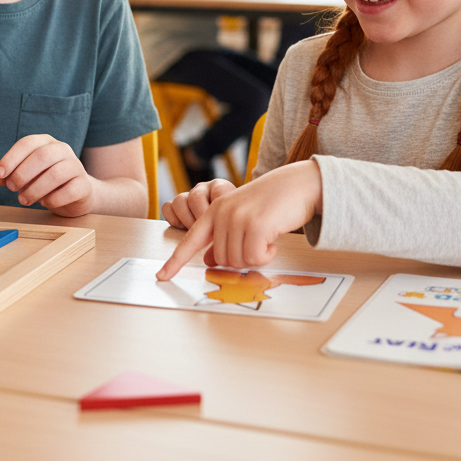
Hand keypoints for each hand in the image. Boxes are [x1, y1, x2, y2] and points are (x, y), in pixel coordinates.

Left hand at [0, 135, 94, 216]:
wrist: (76, 194)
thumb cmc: (45, 182)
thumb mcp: (24, 176)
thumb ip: (7, 174)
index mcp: (46, 142)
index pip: (28, 143)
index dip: (11, 158)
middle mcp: (63, 150)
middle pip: (42, 156)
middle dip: (22, 174)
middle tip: (11, 189)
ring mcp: (76, 166)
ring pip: (56, 174)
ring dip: (35, 189)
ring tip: (23, 199)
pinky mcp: (85, 185)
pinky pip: (70, 191)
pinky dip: (53, 199)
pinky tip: (45, 202)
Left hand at [156, 162, 322, 279]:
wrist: (299, 183)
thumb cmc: (272, 203)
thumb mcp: (242, 217)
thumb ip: (224, 236)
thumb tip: (210, 260)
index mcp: (214, 211)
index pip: (190, 239)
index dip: (175, 261)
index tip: (161, 276)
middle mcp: (222, 213)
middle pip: (222, 260)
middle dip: (242, 259)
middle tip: (258, 242)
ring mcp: (238, 218)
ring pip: (238, 261)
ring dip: (256, 257)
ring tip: (266, 238)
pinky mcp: (256, 225)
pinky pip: (255, 258)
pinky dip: (266, 256)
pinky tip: (274, 240)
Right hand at [161, 178, 236, 228]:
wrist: (225, 224)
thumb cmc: (231, 223)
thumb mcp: (235, 221)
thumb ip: (230, 222)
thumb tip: (223, 234)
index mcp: (221, 187)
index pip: (218, 192)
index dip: (217, 211)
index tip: (220, 225)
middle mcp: (203, 188)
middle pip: (195, 197)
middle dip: (200, 218)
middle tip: (207, 231)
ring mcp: (188, 195)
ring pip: (179, 201)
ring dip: (187, 220)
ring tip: (196, 231)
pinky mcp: (175, 205)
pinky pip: (167, 207)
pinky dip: (173, 219)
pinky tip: (183, 228)